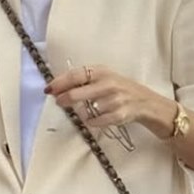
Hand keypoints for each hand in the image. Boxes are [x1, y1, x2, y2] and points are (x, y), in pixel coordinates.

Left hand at [45, 65, 166, 133]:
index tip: (49, 89)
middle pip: (77, 93)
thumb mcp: (103, 77)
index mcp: (102, 71)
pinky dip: (91, 121)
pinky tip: (93, 118)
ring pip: (86, 110)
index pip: (76, 75)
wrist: (144, 101)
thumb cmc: (117, 88)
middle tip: (59, 102)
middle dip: (64, 99)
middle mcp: (108, 84)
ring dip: (81, 112)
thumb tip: (56, 87)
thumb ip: (82, 80)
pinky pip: (95, 121)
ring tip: (86, 110)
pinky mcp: (118, 115)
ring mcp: (114, 100)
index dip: (60, 82)